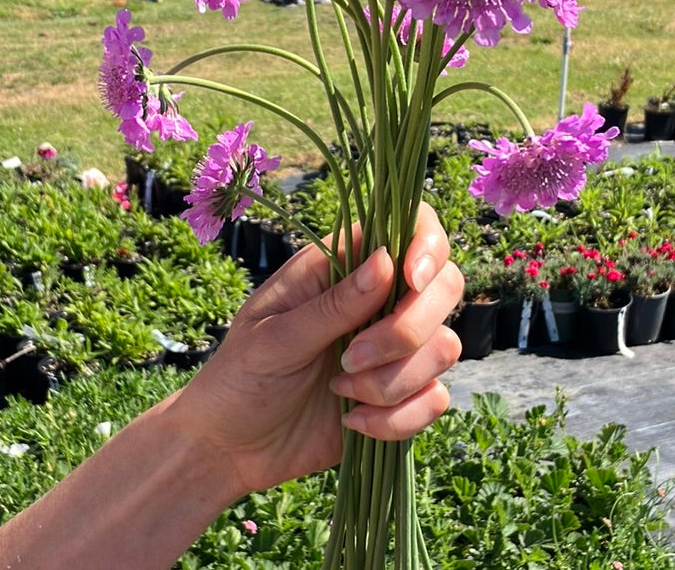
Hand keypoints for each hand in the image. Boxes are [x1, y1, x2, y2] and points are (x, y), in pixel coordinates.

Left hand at [175, 202, 462, 498]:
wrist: (230, 448)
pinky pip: (435, 400)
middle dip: (407, 330)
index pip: (410, 226)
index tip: (410, 280)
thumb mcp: (275, 337)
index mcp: (342, 265)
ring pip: (444, 347)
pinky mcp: (401, 395)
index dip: (427, 244)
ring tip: (341, 391)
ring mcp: (394, 348)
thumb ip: (333, 304)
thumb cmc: (240, 375)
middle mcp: (378, 299)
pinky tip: (353, 422)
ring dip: (394, 380)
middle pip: (445, 286)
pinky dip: (399, 418)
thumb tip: (388, 260)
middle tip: (350, 358)